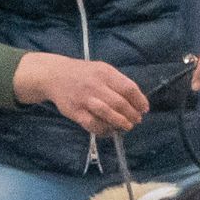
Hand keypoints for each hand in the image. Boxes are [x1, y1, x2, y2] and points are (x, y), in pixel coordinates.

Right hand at [19, 53, 153, 135]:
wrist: (55, 75)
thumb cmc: (83, 74)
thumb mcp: (101, 69)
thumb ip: (118, 82)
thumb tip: (137, 101)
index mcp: (105, 73)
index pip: (128, 88)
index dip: (139, 101)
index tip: (144, 109)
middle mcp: (95, 85)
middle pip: (120, 103)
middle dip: (132, 115)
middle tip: (136, 120)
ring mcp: (84, 99)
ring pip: (107, 114)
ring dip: (120, 122)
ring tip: (126, 126)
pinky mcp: (75, 111)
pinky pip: (93, 124)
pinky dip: (104, 129)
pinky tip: (109, 130)